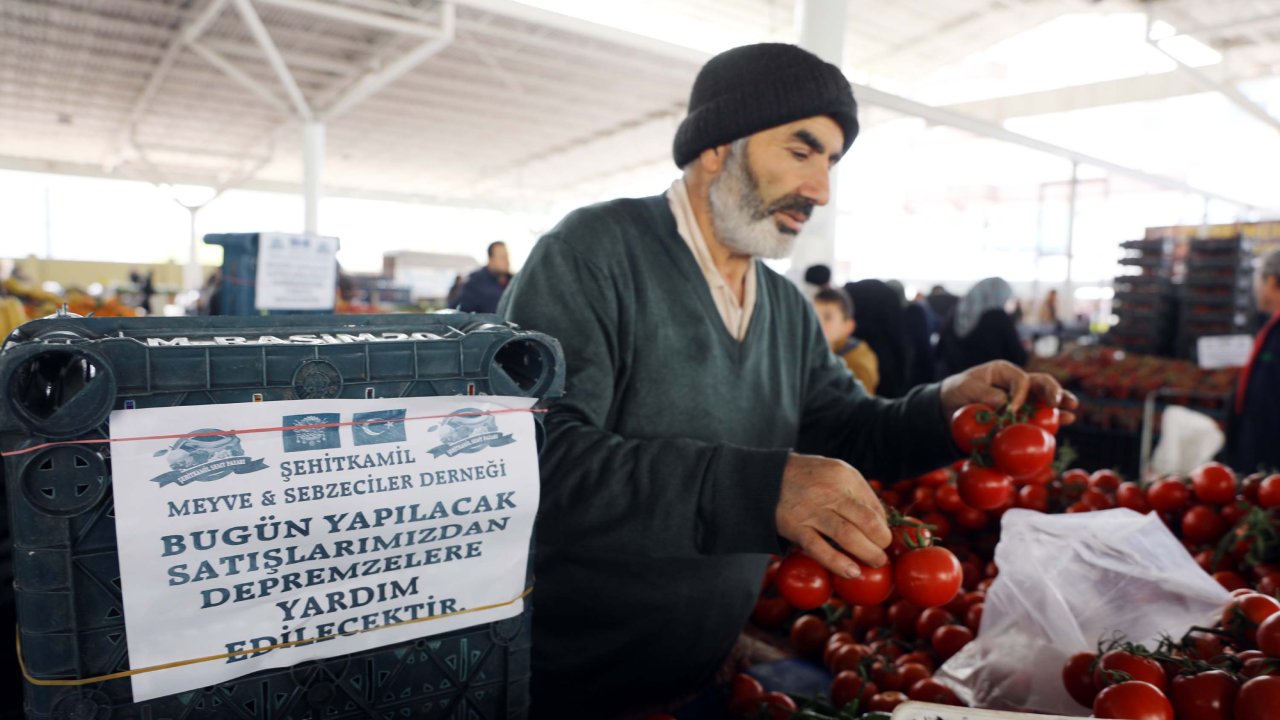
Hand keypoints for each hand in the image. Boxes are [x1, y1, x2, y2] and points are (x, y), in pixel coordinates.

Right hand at [775, 453, 890, 578]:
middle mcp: (830, 491)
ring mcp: (811, 510)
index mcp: (844, 476)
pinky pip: (819, 549)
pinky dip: (838, 563)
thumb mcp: (835, 472)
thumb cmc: (808, 478)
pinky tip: (852, 572)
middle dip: (881, 541)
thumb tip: (882, 522)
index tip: (882, 538)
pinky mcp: (796, 527)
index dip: (883, 526)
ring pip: (847, 536)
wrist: (766, 477)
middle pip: (867, 521)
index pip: (874, 506)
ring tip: (875, 563)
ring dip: (867, 553)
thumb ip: (856, 493)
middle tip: (882, 553)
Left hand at [939, 360, 1078, 423]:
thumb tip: (1005, 403)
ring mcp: (1023, 399)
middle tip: (1059, 402)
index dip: (1020, 394)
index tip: (1011, 410)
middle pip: (1041, 383)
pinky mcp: (1023, 414)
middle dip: (1053, 392)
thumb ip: (984, 393)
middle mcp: (1017, 383)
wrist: (949, 407)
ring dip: (1061, 403)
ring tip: (1072, 411)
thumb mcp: (965, 388)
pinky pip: (1040, 415)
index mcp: (1004, 371)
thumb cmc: (957, 392)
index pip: (1021, 380)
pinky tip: (1067, 420)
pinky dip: (1054, 417)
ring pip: (1046, 398)